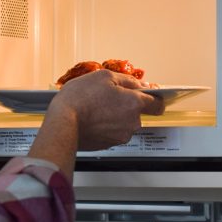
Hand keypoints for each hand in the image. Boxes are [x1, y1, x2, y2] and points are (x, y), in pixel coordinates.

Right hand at [47, 69, 164, 150]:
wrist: (62, 122)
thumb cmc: (80, 98)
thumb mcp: (104, 76)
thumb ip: (128, 80)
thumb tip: (139, 84)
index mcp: (134, 104)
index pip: (158, 104)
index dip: (154, 98)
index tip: (149, 95)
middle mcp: (132, 122)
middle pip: (138, 113)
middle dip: (127, 106)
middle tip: (109, 97)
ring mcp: (121, 136)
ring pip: (124, 124)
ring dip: (115, 116)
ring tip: (96, 108)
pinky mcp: (108, 144)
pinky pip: (112, 133)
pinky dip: (106, 126)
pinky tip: (93, 118)